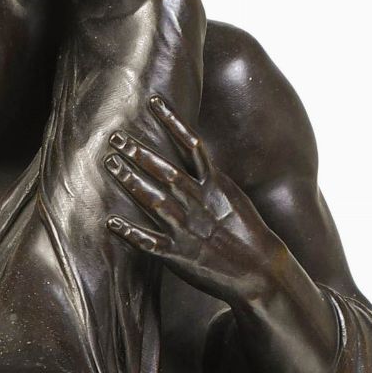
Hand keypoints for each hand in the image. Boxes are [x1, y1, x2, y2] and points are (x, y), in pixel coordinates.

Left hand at [103, 99, 281, 303]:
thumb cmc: (247, 234)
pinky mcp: (178, 255)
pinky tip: (111, 222)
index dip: (171, 121)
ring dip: (131, 181)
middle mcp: (199, 202)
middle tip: (115, 136)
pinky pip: (149, 242)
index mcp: (214, 185)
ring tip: (111, 164)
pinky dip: (130, 232)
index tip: (153, 101)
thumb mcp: (232, 198)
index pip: (190, 145)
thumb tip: (194, 165)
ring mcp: (187, 228)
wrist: (260, 271)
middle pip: (165, 170)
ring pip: (154, 199)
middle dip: (139, 152)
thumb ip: (210, 182)